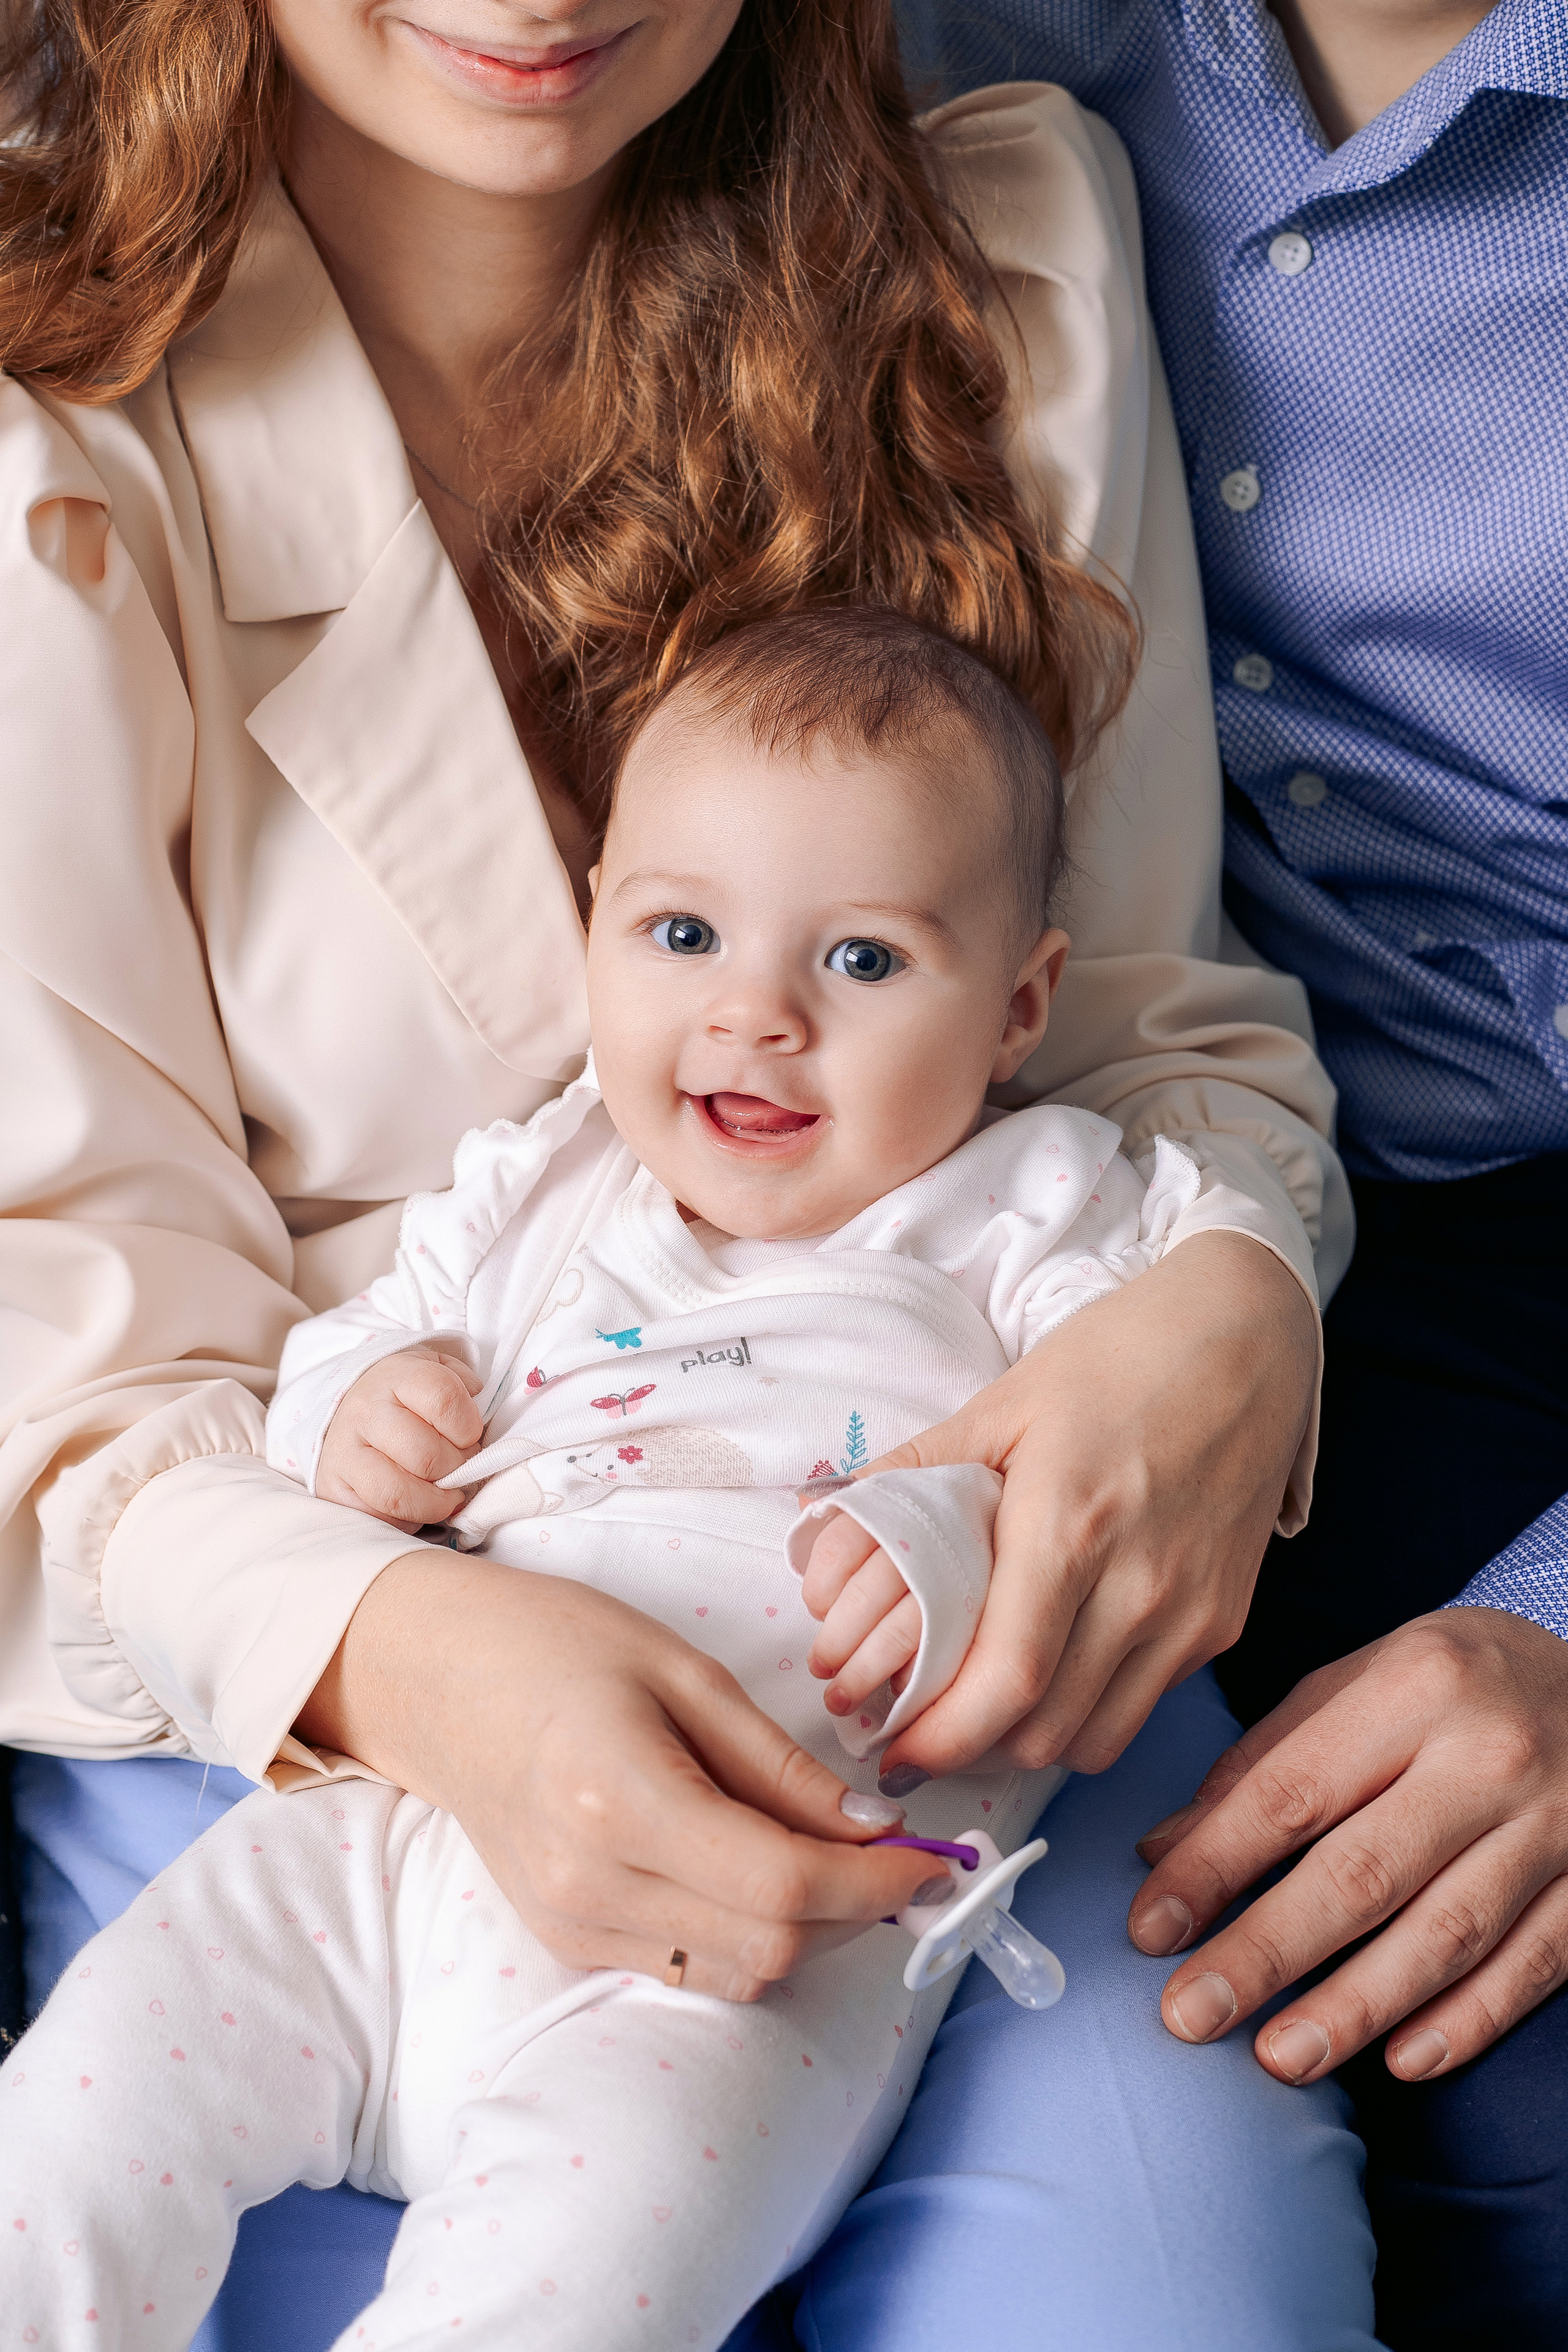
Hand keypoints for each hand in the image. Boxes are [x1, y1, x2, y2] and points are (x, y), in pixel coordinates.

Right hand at [296, 1551, 935, 1999]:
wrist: (439, 1681)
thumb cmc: (559, 1647)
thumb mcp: (686, 1674)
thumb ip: (781, 1765)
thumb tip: (875, 1829)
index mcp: (619, 1800)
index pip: (780, 1885)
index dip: (874, 1883)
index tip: (930, 1856)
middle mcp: (591, 1883)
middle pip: (770, 1944)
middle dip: (855, 1910)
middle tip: (893, 1853)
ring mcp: (573, 1924)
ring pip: (738, 1972)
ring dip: (808, 1930)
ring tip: (829, 1859)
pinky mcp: (567, 1941)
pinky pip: (688, 1968)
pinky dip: (748, 1935)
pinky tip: (757, 1872)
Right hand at [315, 1345, 483, 1530]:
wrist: (351, 1411)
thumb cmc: (408, 1400)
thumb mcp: (438, 1374)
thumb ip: (464, 1386)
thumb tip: (476, 1402)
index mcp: (396, 1376)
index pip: (443, 1399)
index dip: (469, 1425)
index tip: (471, 1436)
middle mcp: (365, 1411)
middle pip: (426, 1455)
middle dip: (456, 1470)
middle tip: (459, 1468)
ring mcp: (343, 1452)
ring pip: (398, 1494)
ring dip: (434, 1503)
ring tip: (445, 1495)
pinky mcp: (331, 1488)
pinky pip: (379, 1518)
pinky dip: (406, 1520)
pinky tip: (415, 1504)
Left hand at [868, 1231, 1316, 1784]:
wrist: (1246, 1337)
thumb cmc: (1119, 1359)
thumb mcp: (1003, 1403)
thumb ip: (914, 1472)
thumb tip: (823, 1520)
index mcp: (1070, 1525)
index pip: (1005, 1681)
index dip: (942, 1737)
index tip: (892, 1748)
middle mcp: (1142, 1584)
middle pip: (1045, 1731)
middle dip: (970, 1747)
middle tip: (921, 1726)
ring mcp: (1192, 1610)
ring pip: (1097, 1738)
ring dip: (1029, 1741)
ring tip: (981, 1709)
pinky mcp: (1226, 1620)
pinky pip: (1145, 1702)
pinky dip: (1088, 1710)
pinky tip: (1053, 1670)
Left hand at [1130, 1608, 1567, 2083]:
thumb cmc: (1456, 1680)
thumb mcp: (1358, 1681)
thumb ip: (1263, 1763)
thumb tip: (1165, 1850)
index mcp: (1414, 1686)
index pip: (1292, 1792)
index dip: (1214, 1867)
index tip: (1150, 1928)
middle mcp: (1488, 1755)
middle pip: (1362, 1874)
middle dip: (1266, 1954)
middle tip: (1190, 2014)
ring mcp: (1554, 1826)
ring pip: (1444, 1936)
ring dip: (1355, 2007)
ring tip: (1280, 2058)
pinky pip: (1530, 1966)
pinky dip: (1466, 2020)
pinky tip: (1402, 2060)